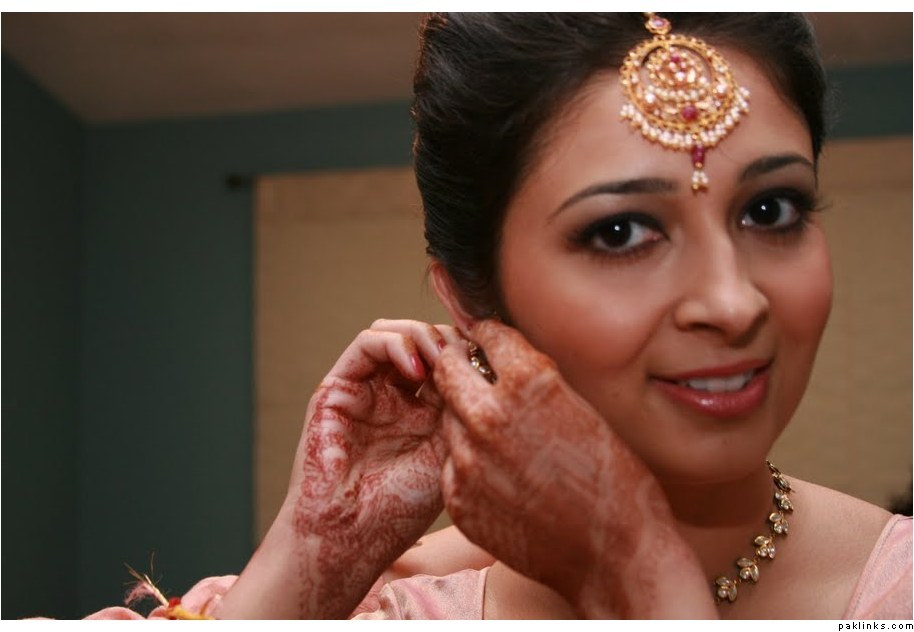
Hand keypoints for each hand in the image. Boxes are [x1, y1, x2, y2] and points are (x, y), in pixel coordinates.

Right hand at [220, 320, 460, 618]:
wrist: (351, 535)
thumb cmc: (403, 507)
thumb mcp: (451, 450)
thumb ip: (463, 406)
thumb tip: (487, 361)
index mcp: (425, 409)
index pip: (450, 358)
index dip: (471, 351)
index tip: (494, 361)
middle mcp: (395, 394)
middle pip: (425, 339)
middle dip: (451, 340)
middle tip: (469, 356)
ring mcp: (366, 388)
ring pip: (397, 332)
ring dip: (425, 336)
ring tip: (444, 359)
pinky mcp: (338, 386)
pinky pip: (368, 343)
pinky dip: (397, 345)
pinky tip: (418, 371)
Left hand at [433, 320, 712, 617]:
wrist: (616, 555)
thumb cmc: (613, 481)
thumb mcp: (581, 410)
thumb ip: (535, 382)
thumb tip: (503, 359)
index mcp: (529, 383)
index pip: (487, 334)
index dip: (489, 336)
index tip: (487, 340)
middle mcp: (489, 415)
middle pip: (448, 369)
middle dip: (459, 365)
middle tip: (470, 372)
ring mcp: (468, 460)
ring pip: (447, 419)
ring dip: (464, 418)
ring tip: (499, 437)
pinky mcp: (458, 499)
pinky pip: (451, 464)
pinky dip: (468, 464)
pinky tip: (501, 477)